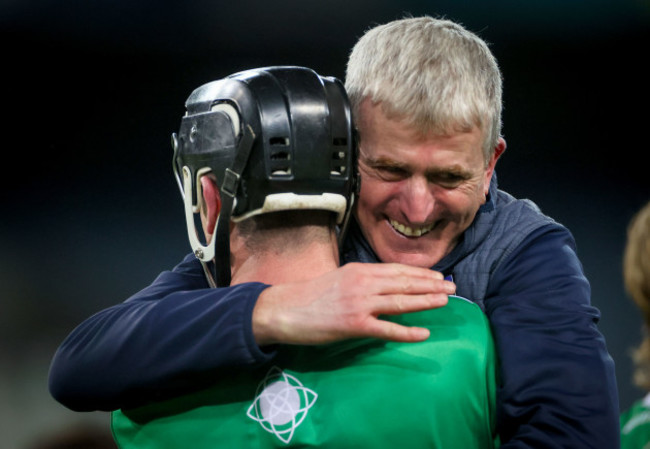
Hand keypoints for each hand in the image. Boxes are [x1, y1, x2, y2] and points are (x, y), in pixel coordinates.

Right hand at [252, 262, 454, 345]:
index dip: (421, 274)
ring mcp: (360, 304)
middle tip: (453, 287)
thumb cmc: (310, 295)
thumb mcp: (339, 278)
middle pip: (404, 283)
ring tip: (445, 301)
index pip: (397, 270)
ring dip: (426, 301)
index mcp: (359, 270)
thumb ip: (362, 279)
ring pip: (401, 302)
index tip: (439, 276)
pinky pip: (387, 329)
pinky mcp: (354, 325)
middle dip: (431, 285)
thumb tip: (385, 284)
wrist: (284, 309)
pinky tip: (424, 333)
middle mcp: (363, 283)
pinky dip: (408, 332)